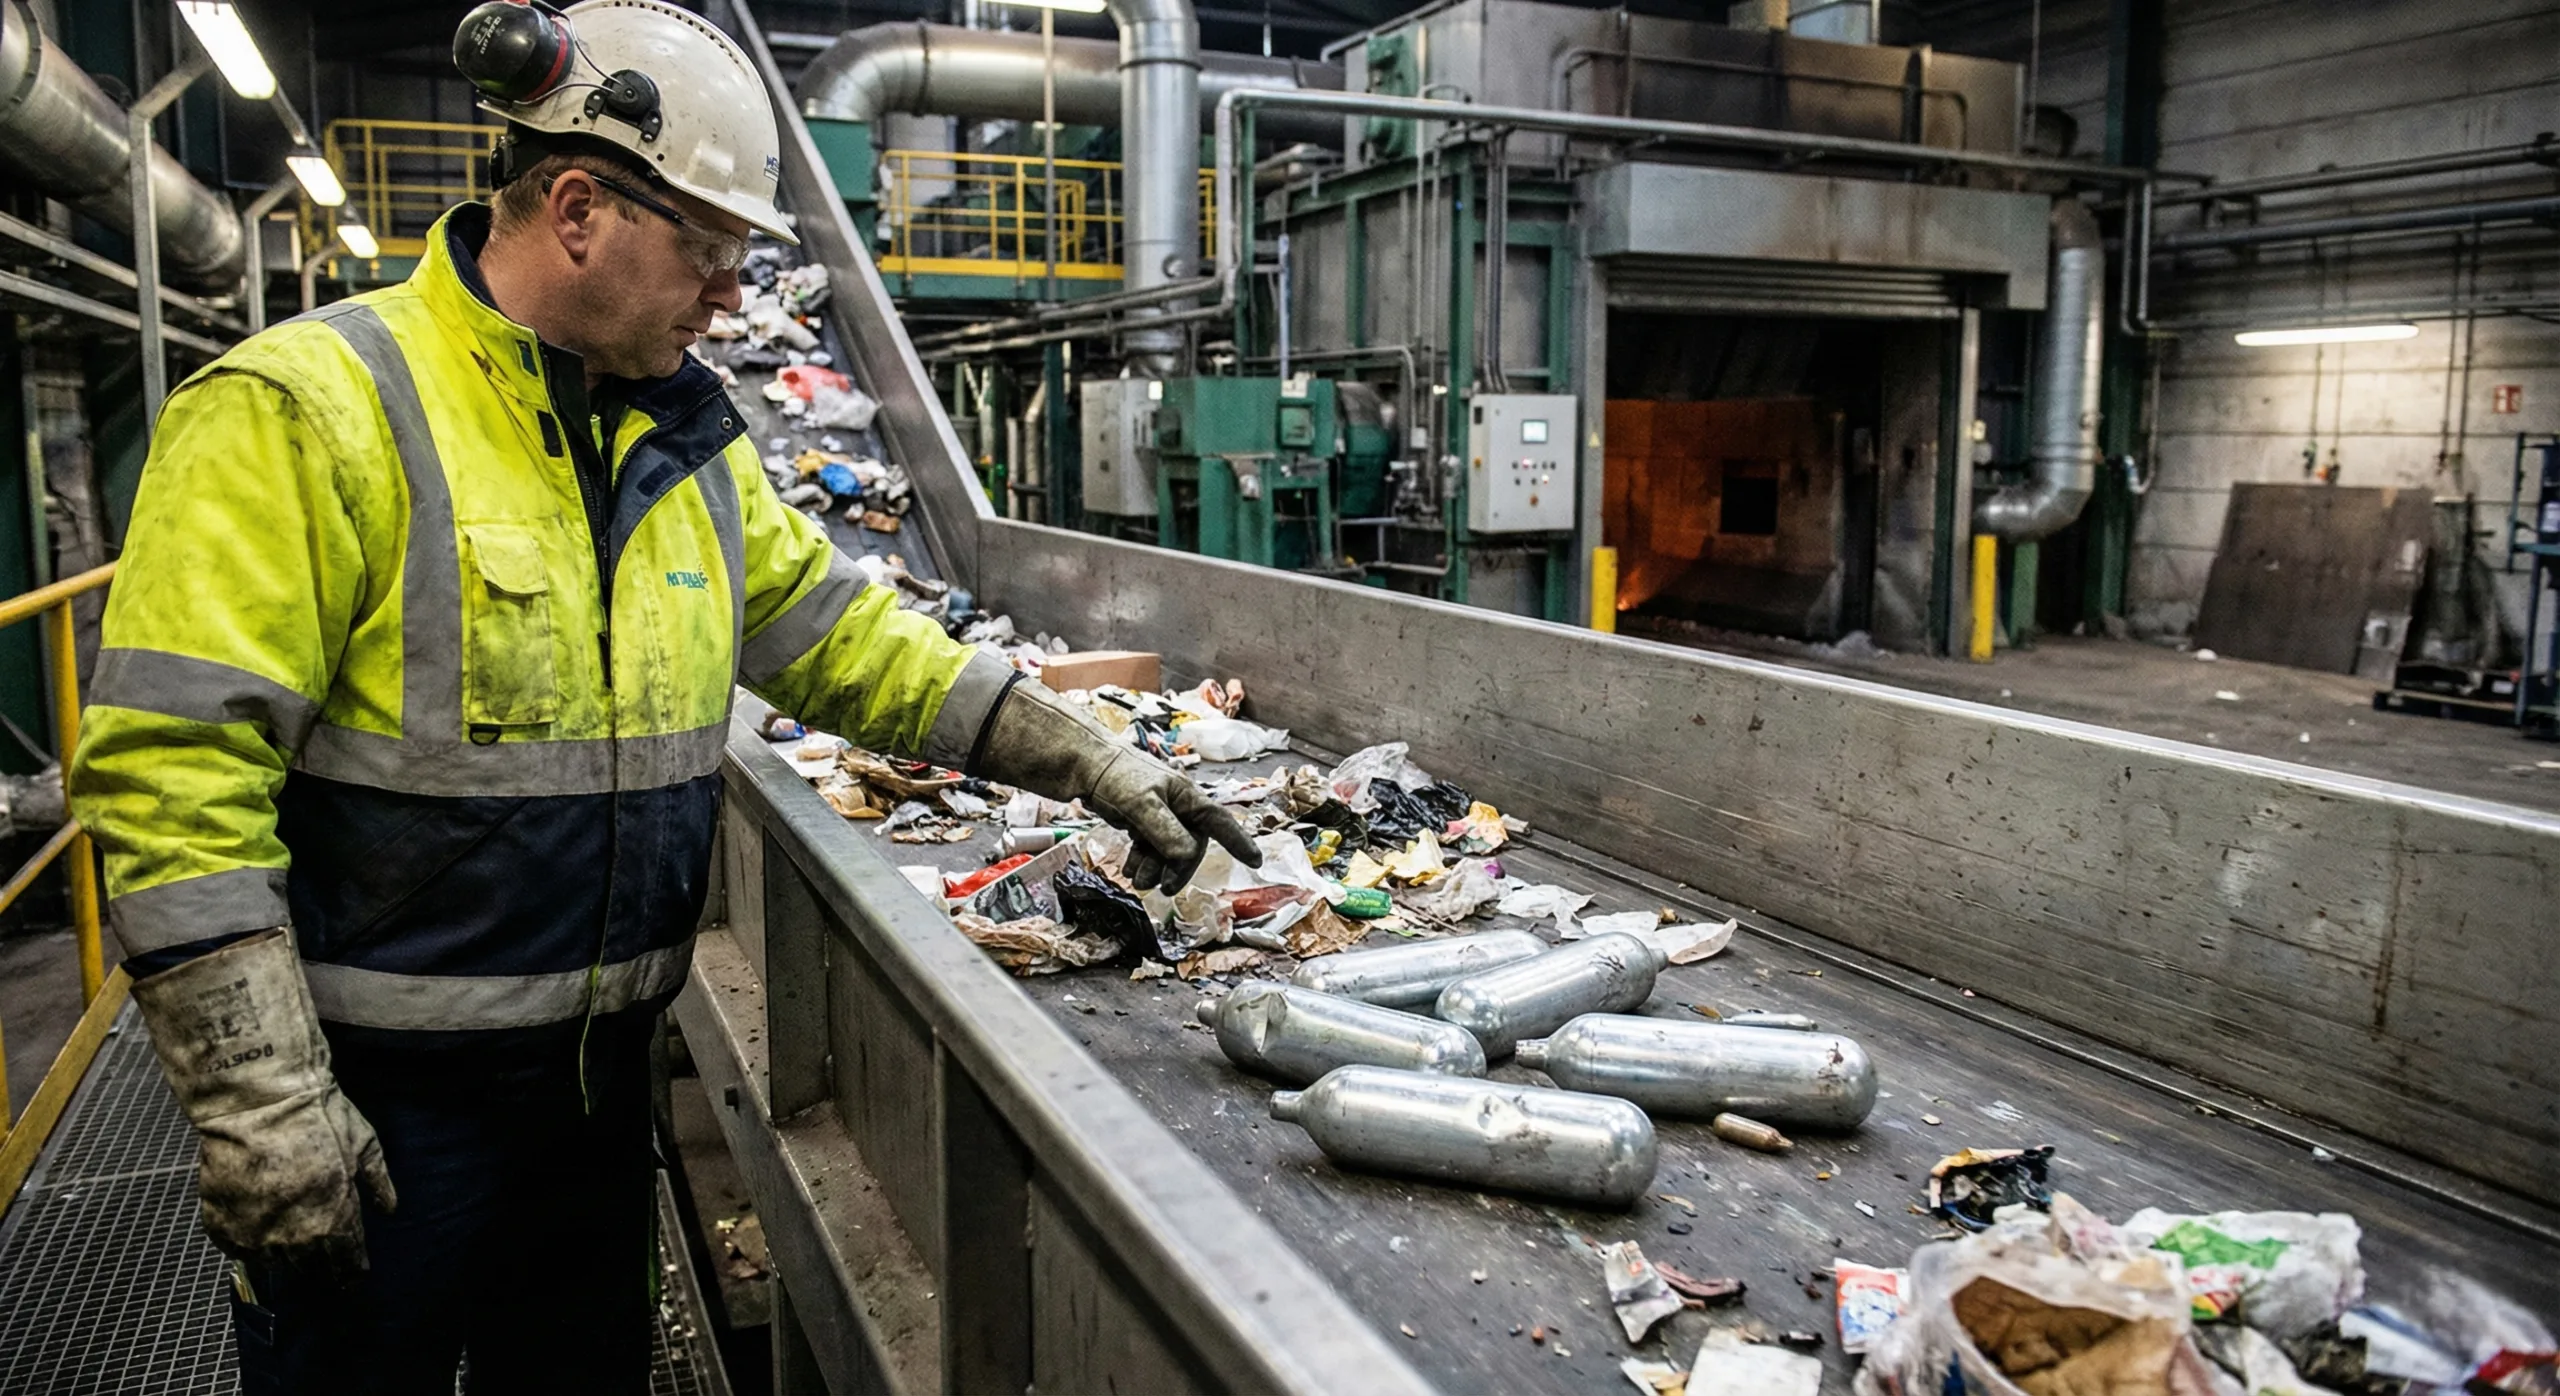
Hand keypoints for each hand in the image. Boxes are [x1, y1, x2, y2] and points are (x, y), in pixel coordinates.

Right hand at [131, 928, 396, 1279]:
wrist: (258, 1101)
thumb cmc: (319, 1117)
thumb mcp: (365, 1146)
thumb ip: (377, 1184)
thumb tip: (390, 1209)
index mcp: (333, 1222)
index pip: (346, 1266)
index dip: (351, 1273)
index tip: (353, 1277)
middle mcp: (293, 1238)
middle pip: (310, 1270)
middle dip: (320, 1266)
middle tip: (323, 1256)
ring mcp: (254, 1233)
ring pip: (273, 1261)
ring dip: (283, 1254)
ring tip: (289, 1234)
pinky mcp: (221, 1224)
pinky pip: (237, 1248)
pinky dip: (248, 1241)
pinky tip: (257, 1223)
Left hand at [973, 680, 1261, 889]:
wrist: (1084, 766)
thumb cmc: (1117, 776)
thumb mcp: (1142, 805)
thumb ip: (1165, 832)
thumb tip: (1187, 855)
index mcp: (1186, 797)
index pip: (1220, 823)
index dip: (1239, 842)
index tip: (1255, 862)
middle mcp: (1177, 805)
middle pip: (1191, 845)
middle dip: (1178, 868)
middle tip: (1164, 889)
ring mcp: (1159, 813)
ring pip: (1168, 849)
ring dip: (1156, 868)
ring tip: (1138, 880)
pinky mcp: (1140, 819)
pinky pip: (1150, 847)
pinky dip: (1143, 861)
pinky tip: (1130, 869)